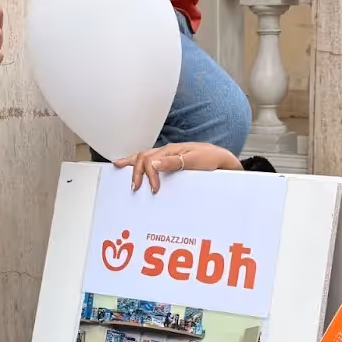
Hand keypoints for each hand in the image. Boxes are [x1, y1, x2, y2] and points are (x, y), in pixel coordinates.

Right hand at [115, 142, 243, 192]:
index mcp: (170, 150)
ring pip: (143, 156)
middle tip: (134, 187)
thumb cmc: (210, 159)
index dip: (149, 176)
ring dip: (131, 162)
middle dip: (134, 172)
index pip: (150, 161)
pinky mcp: (170, 161)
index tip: (154, 190)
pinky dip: (139, 163)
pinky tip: (135, 167)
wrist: (221, 160)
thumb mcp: (195, 161)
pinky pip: (150, 161)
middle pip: (142, 157)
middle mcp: (166, 152)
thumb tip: (154, 165)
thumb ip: (174, 162)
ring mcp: (168, 155)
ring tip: (119, 167)